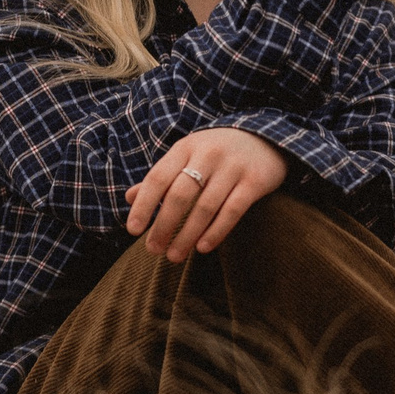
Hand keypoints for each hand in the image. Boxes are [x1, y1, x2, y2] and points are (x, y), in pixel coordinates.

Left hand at [124, 127, 288, 260]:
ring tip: (174, 256)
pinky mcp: (256, 180)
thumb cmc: (217, 152)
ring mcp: (234, 167)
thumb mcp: (188, 156)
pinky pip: (233, 210)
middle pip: (180, 194)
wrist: (265, 137)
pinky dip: (216, 231)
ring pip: (206, 206)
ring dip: (187, 235)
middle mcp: (209, 154)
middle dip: (164, 225)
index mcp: (186, 147)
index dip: (144, 205)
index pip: (158, 177)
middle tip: (153, 249)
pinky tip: (202, 247)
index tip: (133, 230)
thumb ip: (162, 176)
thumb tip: (129, 197)